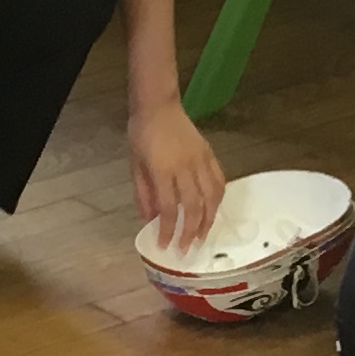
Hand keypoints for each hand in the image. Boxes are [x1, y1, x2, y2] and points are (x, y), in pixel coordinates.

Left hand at [128, 98, 224, 253]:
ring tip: (202, 236)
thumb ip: (143, 194)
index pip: (168, 208)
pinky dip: (218, 200)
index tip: (165, 246)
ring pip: (210, 197)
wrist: (158, 106)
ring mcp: (200, 161)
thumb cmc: (142, 135)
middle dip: (190, 232)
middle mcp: (184, 168)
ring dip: (208, 220)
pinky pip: (219, 181)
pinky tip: (213, 211)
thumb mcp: (135, 165)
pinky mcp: (209, 155)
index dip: (168, 230)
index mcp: (162, 170)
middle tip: (186, 249)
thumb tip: (148, 220)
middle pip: (193, 207)